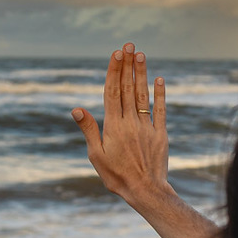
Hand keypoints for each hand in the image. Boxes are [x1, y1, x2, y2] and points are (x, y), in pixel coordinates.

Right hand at [72, 42, 168, 207]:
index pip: (112, 92)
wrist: (145, 191)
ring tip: (141, 55)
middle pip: (127, 88)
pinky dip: (160, 94)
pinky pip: (160, 110)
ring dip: (141, 74)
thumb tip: (77, 109)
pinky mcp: (160, 134)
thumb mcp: (96, 155)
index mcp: (113, 126)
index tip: (116, 54)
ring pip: (143, 95)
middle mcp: (130, 122)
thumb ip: (89, 129)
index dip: (114, 72)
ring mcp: (146, 127)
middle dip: (127, 66)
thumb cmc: (116, 176)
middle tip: (129, 46)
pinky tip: (160, 79)